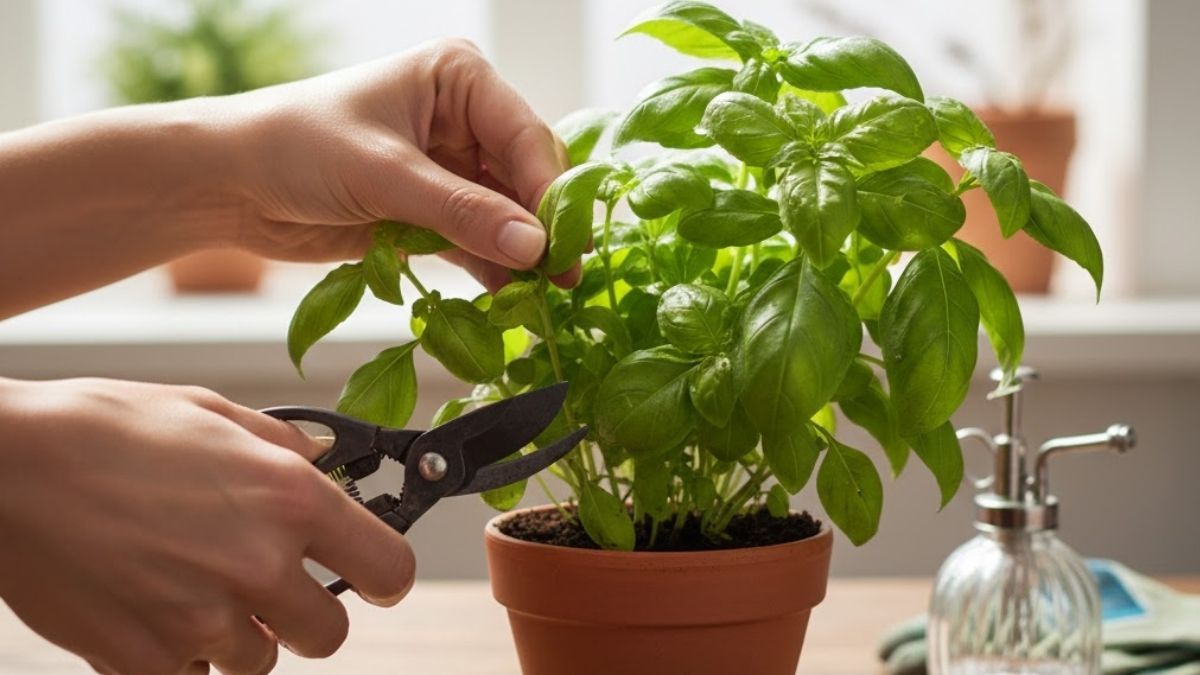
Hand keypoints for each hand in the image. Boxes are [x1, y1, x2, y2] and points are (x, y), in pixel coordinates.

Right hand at [0, 378, 414, 674]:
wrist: (5, 467)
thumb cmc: (103, 429)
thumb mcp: (211, 412)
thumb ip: (282, 446)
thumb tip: (326, 461)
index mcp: (289, 498)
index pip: (389, 569)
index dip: (383, 575)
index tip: (369, 575)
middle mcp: (258, 564)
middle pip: (329, 633)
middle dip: (303, 612)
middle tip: (265, 583)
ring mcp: (202, 620)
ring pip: (258, 661)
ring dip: (238, 636)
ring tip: (191, 586)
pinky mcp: (146, 660)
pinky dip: (178, 655)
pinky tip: (151, 607)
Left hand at [224, 39, 573, 290]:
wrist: (229, 183)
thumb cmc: (294, 146)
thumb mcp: (382, 174)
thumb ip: (460, 212)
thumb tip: (532, 247)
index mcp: (457, 79)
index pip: (524, 135)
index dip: (549, 192)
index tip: (562, 244)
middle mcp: (462, 118)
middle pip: (525, 176)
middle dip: (541, 227)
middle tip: (564, 276)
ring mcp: (450, 166)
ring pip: (507, 214)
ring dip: (521, 254)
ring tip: (542, 297)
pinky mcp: (433, 210)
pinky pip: (478, 241)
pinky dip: (492, 268)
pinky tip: (509, 297)